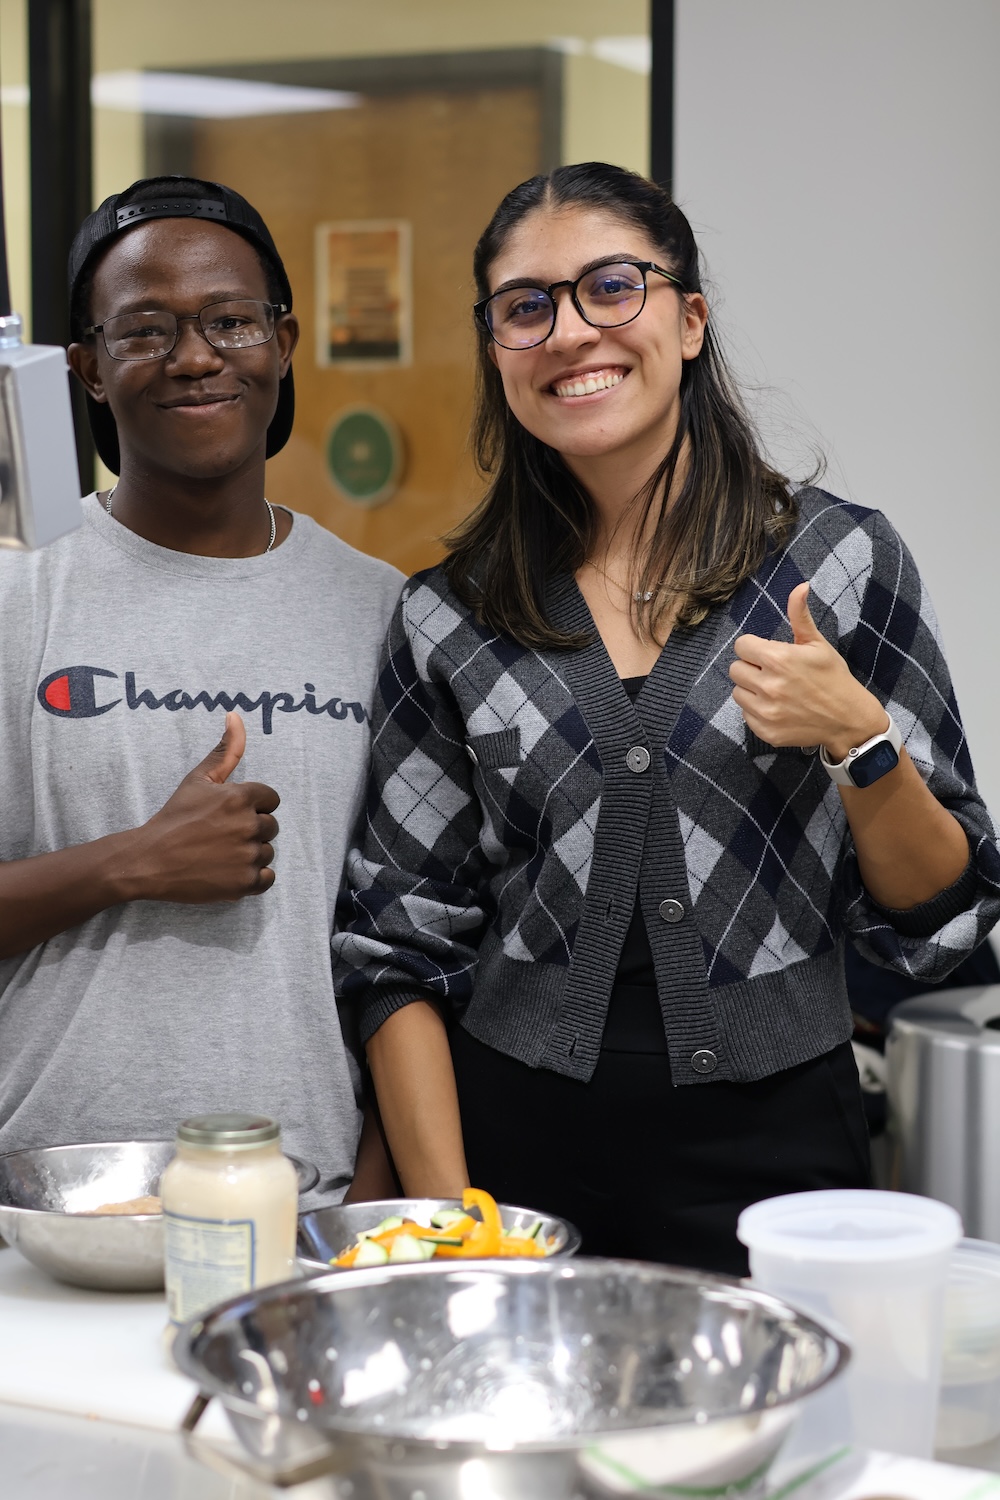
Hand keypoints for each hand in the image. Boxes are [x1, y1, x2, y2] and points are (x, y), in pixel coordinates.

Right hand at [127, 712, 279, 902]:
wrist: (149, 861)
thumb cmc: (174, 818)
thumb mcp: (198, 779)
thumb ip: (226, 750)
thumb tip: (236, 716)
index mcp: (241, 797)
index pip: (271, 799)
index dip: (253, 805)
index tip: (229, 814)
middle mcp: (248, 825)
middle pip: (270, 826)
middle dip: (250, 830)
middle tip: (220, 836)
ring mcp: (247, 856)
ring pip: (267, 852)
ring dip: (250, 854)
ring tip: (220, 854)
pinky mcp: (244, 883)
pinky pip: (267, 878)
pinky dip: (253, 878)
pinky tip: (230, 871)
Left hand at [729, 583, 887, 759]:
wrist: (849, 719)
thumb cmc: (833, 677)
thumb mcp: (817, 644)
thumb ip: (800, 616)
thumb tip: (801, 585)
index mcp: (778, 659)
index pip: (741, 646)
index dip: (754, 648)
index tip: (768, 653)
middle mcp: (768, 685)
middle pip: (736, 669)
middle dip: (751, 668)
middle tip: (773, 673)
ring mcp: (766, 711)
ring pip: (737, 693)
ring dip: (751, 690)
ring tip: (775, 690)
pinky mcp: (766, 731)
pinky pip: (745, 715)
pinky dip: (757, 711)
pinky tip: (778, 708)